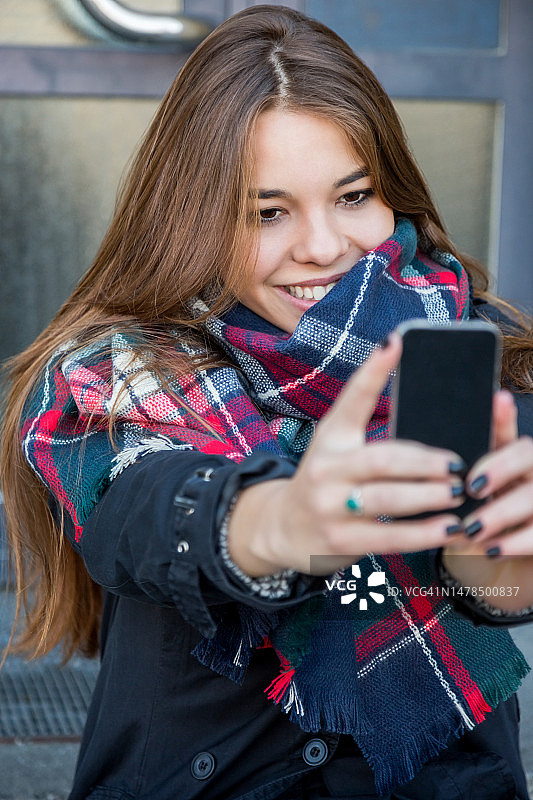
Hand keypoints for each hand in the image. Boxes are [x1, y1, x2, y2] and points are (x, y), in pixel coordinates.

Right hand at [229, 335, 466, 575]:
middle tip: (458, 463)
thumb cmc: (326, 481)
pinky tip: (448, 528)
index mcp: (330, 436)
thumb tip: (431, 414)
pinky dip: (424, 534)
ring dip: (429, 497)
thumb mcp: (337, 448)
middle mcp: (326, 468)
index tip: (395, 341)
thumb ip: (371, 432)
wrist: (283, 528)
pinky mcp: (341, 540)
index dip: (373, 370)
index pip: (352, 398)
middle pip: (382, 458)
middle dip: (425, 462)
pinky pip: (390, 538)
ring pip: (389, 500)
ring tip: (459, 493)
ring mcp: (330, 505)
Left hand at [443, 391, 532, 610]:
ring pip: (532, 495)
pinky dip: (514, 542)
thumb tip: (411, 460)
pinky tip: (491, 549)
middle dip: (500, 467)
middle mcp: (527, 472)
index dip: (503, 416)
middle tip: (472, 487)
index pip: (504, 430)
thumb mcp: (453, 495)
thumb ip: (444, 476)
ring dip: (500, 512)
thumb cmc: (464, 518)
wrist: (489, 557)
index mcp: (503, 457)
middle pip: (527, 453)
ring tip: (472, 529)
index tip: (498, 400)